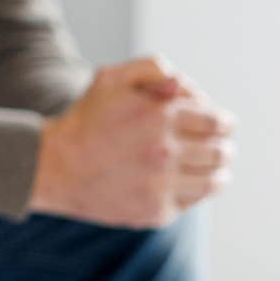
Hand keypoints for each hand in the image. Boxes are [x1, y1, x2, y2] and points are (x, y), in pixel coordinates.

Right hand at [30, 56, 236, 227]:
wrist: (55, 166)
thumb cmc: (87, 119)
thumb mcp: (111, 78)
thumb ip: (152, 69)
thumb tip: (185, 85)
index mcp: (159, 115)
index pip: (217, 121)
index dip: (223, 121)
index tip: (222, 124)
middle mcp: (165, 152)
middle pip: (221, 152)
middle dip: (223, 146)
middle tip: (220, 145)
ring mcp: (161, 185)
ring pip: (215, 180)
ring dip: (219, 171)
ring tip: (213, 167)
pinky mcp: (156, 211)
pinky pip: (192, 201)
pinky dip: (194, 191)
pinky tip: (182, 182)